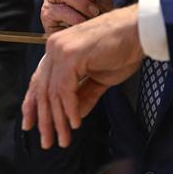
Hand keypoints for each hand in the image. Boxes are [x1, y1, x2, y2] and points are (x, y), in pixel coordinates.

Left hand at [22, 4, 142, 148]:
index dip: (34, 105)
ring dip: (58, 120)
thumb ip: (83, 95)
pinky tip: (75, 124)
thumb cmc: (123, 49)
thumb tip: (72, 116)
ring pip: (52, 92)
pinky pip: (65, 89)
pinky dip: (69, 109)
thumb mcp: (99, 77)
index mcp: (58, 48)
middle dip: (45, 119)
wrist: (140, 31)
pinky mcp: (71, 55)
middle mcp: (54, 46)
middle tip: (48, 142)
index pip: (40, 80)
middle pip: (43, 89)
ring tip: (63, 140)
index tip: (32, 126)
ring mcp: (61, 49)